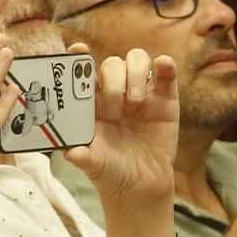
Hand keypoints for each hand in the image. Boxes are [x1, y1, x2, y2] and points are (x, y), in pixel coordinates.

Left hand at [61, 48, 180, 207]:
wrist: (140, 186)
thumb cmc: (110, 170)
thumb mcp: (94, 164)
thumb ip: (83, 156)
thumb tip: (71, 153)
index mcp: (92, 103)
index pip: (83, 72)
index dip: (79, 57)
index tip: (77, 50)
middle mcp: (115, 93)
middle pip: (112, 65)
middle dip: (112, 81)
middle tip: (113, 110)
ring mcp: (141, 93)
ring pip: (137, 60)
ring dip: (134, 74)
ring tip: (135, 102)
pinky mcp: (165, 100)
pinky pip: (166, 74)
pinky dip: (165, 65)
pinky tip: (162, 65)